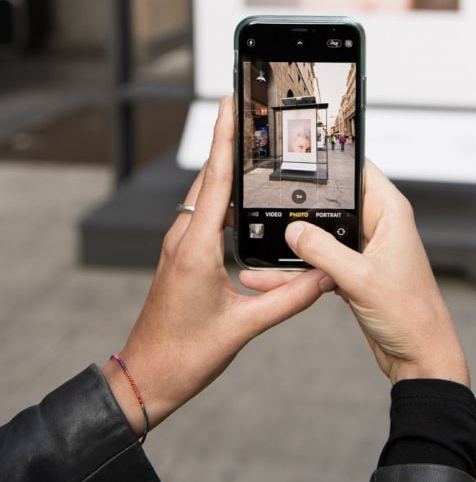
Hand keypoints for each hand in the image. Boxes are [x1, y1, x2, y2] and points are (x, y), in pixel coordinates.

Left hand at [103, 97, 332, 435]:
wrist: (145, 379)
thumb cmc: (184, 356)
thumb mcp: (243, 328)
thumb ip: (288, 299)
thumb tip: (325, 277)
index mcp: (196, 247)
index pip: (216, 178)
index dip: (225, 137)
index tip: (230, 102)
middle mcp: (184, 238)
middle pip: (211, 176)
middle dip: (230, 141)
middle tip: (250, 109)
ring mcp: (180, 246)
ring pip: (206, 195)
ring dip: (227, 168)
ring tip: (252, 144)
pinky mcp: (182, 256)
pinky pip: (204, 215)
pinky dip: (223, 196)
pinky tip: (242, 198)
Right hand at [241, 162, 468, 386]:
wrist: (420, 358)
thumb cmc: (412, 315)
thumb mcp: (362, 279)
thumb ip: (324, 251)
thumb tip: (294, 230)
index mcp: (390, 212)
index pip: (359, 170)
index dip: (332, 161)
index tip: (300, 157)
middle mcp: (378, 225)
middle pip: (333, 202)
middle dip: (303, 205)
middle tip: (268, 202)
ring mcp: (364, 250)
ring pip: (322, 235)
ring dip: (296, 243)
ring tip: (261, 243)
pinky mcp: (353, 273)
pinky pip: (320, 262)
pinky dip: (299, 269)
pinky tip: (272, 274)